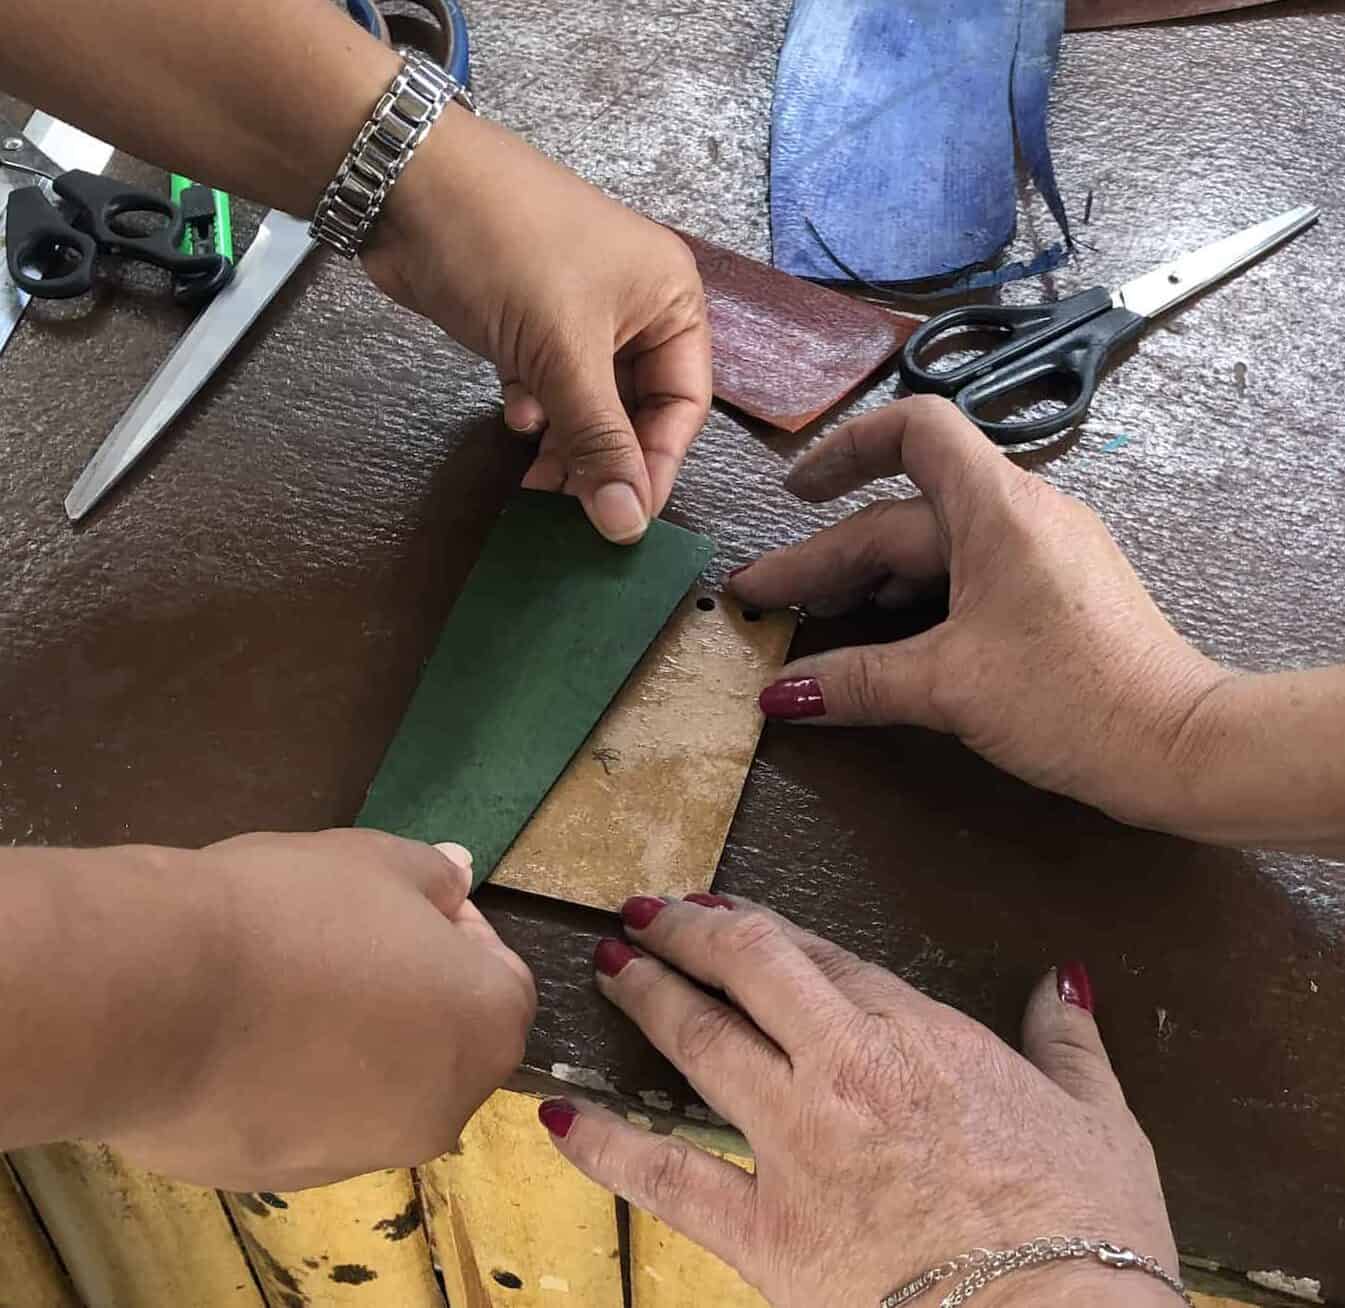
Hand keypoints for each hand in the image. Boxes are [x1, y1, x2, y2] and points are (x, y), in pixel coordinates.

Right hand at [101, 830, 534, 1190]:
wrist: (157, 992)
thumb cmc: (295, 911)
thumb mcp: (379, 860)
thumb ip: (434, 875)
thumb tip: (457, 876)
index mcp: (486, 1031)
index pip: (500, 980)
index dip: (457, 934)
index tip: (405, 906)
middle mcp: (443, 1110)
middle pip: (444, 1041)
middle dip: (411, 990)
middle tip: (346, 940)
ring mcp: (360, 1155)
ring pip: (376, 1087)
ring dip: (352, 1040)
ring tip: (284, 983)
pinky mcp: (278, 1177)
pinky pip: (306, 1118)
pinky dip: (292, 1081)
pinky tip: (241, 1033)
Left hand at [366, 110, 711, 544]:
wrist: (407, 184)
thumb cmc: (506, 251)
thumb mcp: (562, 352)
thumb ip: (598, 441)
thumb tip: (627, 527)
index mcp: (670, 300)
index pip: (684, 405)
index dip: (657, 466)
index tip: (625, 521)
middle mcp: (636, 308)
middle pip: (637, 410)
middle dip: (604, 459)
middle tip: (569, 508)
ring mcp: (580, 315)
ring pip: (589, 404)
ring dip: (566, 443)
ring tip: (536, 479)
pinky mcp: (531, 323)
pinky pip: (550, 385)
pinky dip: (535, 410)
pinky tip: (513, 417)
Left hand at [539, 895, 1179, 1307]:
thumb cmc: (1092, 1232)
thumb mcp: (1100, 1120)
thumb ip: (1070, 1040)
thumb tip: (1064, 981)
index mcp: (918, 1036)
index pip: (819, 957)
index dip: (760, 926)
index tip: (723, 908)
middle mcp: (844, 1069)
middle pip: (747, 972)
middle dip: (688, 933)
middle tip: (645, 912)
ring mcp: (796, 1146)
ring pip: (701, 1043)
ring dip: (648, 996)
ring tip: (610, 966)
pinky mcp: (768, 1234)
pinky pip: (666, 1178)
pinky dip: (605, 1144)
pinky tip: (557, 1113)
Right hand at [731, 396, 1230, 833]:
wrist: (1181, 745)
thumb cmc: (1074, 699)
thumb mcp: (950, 686)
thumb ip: (857, 682)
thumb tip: (779, 695)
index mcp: (998, 508)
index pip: (913, 431)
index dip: (845, 449)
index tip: (796, 495)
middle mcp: (1022, 514)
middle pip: (903, 513)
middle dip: (827, 557)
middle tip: (765, 598)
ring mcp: (1042, 552)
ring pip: (934, 547)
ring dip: (868, 579)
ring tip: (813, 616)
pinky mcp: (1053, 591)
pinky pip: (965, 574)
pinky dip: (914, 596)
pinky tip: (883, 632)